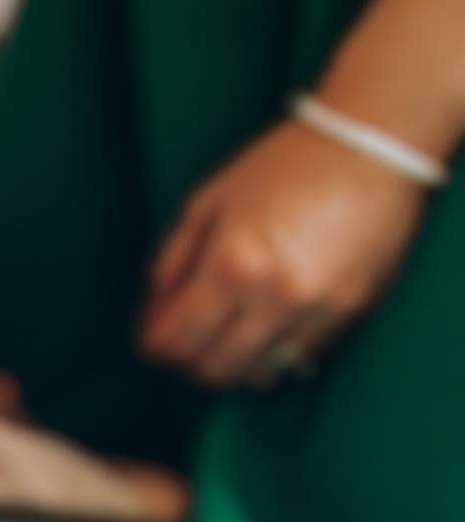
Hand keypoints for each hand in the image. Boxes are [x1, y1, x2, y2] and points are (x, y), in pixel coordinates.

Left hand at [140, 119, 429, 387]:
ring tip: (229, 330)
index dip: (155, 346)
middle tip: (188, 335)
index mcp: (231, 265)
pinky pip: (302, 354)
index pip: (178, 340)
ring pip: (260, 372)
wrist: (369, 149)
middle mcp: (275, 296)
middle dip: (191, 359)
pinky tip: (270, 319)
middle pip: (215, 369)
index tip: (152, 339)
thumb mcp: (206, 204)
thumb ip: (172, 263)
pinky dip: (277, 348)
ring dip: (236, 360)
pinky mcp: (353, 311)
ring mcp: (319, 308)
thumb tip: (154, 313)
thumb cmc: (282, 167)